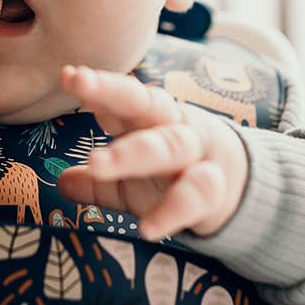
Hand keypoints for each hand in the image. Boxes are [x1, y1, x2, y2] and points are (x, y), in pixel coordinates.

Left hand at [56, 64, 247, 241]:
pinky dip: (171, 211)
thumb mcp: (132, 181)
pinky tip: (147, 229)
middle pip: (146, 102)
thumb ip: (98, 183)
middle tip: (80, 88)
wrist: (242, 191)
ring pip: (171, 145)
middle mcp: (173, 128)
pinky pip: (195, 194)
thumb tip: (62, 182)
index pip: (123, 95)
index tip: (68, 75)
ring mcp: (197, 156)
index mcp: (150, 120)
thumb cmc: (175, 178)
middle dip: (112, 93)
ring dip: (133, 153)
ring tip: (95, 165)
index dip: (97, 85)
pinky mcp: (215, 189)